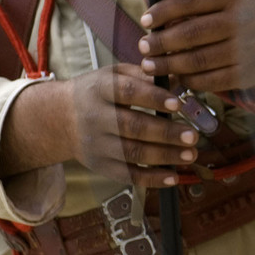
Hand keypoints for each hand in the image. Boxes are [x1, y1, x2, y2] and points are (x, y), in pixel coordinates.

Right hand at [69, 64, 199, 186]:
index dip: (153, 98)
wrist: (61, 118)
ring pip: (132, 153)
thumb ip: (144, 76)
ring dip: (164, 156)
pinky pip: (127, 175)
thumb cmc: (99, 93)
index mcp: (100, 89)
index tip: (177, 104)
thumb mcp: (114, 75)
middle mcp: (95, 117)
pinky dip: (151, 179)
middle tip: (192, 136)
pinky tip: (173, 177)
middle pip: (132, 126)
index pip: (127, 92)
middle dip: (165, 133)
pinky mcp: (99, 165)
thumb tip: (178, 79)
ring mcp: (96, 144)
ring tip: (190, 154)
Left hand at [138, 0, 254, 92]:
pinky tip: (177, 78)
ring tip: (151, 65)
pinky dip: (189, 81)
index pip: (189, 1)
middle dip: (160, 42)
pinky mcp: (246, 73)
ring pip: (196, 60)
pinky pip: (210, 81)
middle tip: (143, 46)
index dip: (163, 11)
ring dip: (168, 64)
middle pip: (190, 33)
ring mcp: (244, 50)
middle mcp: (239, 22)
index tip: (145, 20)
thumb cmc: (250, 12)